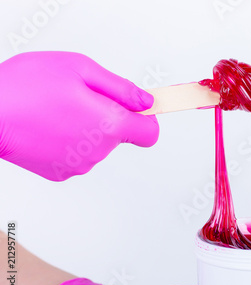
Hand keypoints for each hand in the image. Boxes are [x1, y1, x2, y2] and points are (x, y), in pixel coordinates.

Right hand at [0, 51, 158, 180]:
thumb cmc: (25, 87)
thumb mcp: (79, 69)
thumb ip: (120, 88)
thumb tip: (145, 101)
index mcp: (109, 124)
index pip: (150, 132)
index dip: (146, 118)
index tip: (136, 108)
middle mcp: (98, 150)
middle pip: (119, 135)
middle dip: (107, 116)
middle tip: (78, 98)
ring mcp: (79, 165)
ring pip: (97, 144)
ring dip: (86, 128)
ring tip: (56, 111)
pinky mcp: (60, 173)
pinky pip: (76, 155)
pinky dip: (68, 141)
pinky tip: (47, 126)